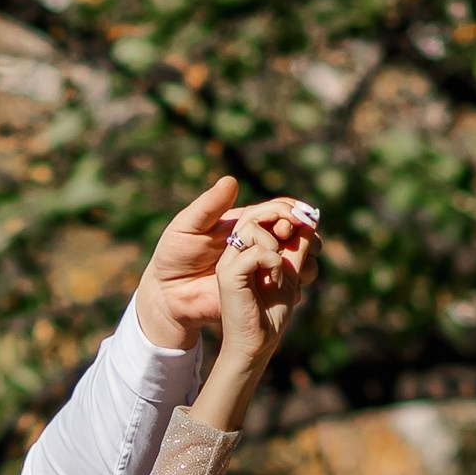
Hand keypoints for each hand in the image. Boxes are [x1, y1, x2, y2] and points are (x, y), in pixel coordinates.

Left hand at [133, 177, 321, 345]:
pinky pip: (289, 286)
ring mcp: (263, 267)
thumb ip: (209, 206)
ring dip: (305, 256)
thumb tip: (231, 181)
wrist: (170, 293)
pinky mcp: (262, 291)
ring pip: (299, 258)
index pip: (277, 210)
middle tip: (295, 237)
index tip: (293, 218)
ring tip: (298, 260)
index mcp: (247, 222)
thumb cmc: (175, 253)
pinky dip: (296, 281)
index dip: (288, 212)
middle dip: (304, 231)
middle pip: (296, 232)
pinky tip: (292, 282)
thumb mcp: (189, 225)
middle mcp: (260, 242)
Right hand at [192, 204, 320, 431]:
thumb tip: (309, 221)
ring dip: (275, 244)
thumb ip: (297, 248)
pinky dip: (273, 263)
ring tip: (280, 268)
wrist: (258, 342)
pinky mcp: (229, 276)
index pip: (260, 215)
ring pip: (252, 229)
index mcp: (245, 249)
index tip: (306, 218)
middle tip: (300, 225)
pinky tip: (274, 280)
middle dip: (282, 214)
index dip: (284, 209)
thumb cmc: (272, 311)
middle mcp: (234, 252)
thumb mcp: (291, 272)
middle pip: (253, 214)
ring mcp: (229, 262)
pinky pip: (256, 253)